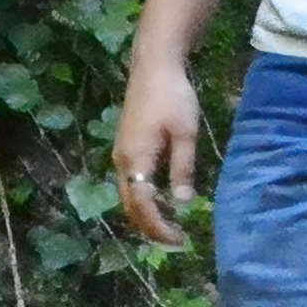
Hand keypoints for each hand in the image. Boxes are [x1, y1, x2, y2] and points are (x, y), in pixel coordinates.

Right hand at [112, 62, 199, 245]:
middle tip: (174, 241)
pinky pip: (131, 181)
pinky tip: (161, 199)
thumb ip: (182, 168)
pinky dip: (143, 197)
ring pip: (128, 194)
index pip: (142, 205)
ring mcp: (121, 153)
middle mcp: (122, 160)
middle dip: (150, 227)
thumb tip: (182, 203)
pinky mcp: (126, 146)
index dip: (158, 227)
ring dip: (146, 213)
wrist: (153, 66)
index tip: (178, 241)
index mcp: (136, 159)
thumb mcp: (185, 133)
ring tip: (169, 226)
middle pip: (130, 205)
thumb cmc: (173, 96)